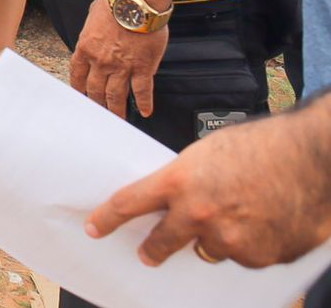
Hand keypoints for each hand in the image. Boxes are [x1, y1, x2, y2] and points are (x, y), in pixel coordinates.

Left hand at [70, 0, 168, 118]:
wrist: (135, 1)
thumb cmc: (115, 2)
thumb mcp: (93, 14)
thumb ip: (93, 28)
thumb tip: (96, 28)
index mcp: (86, 47)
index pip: (77, 74)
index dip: (78, 87)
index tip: (80, 94)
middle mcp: (101, 61)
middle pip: (95, 89)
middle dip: (96, 102)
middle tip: (99, 112)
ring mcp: (121, 67)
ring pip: (116, 96)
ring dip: (117, 110)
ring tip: (119, 119)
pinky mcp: (142, 68)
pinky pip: (142, 91)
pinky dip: (144, 103)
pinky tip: (145, 112)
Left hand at [86, 109, 330, 266]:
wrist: (313, 157)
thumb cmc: (263, 145)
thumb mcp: (208, 153)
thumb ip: (187, 180)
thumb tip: (175, 200)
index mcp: (180, 182)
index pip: (128, 203)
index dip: (107, 219)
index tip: (94, 229)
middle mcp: (199, 214)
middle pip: (162, 242)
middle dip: (153, 249)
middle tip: (148, 254)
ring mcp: (230, 239)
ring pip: (210, 249)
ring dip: (216, 238)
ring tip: (240, 214)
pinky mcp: (260, 256)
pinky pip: (246, 256)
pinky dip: (252, 244)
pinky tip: (267, 221)